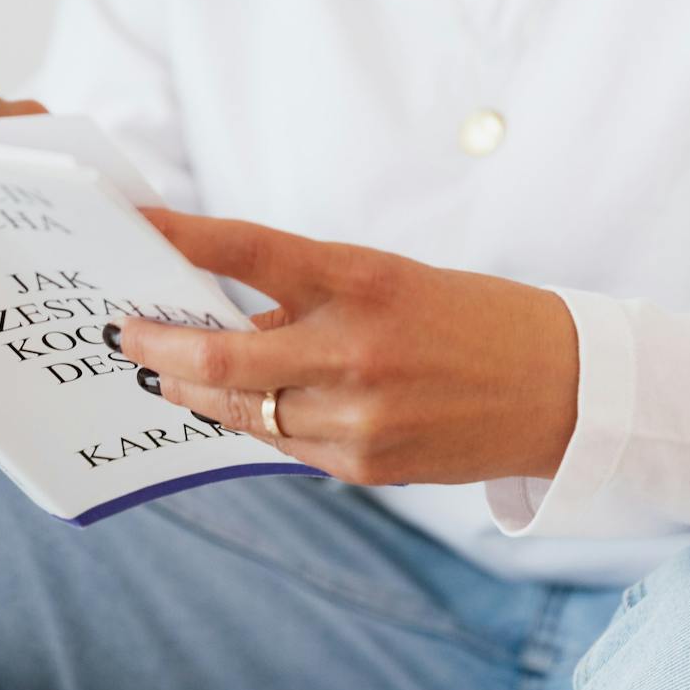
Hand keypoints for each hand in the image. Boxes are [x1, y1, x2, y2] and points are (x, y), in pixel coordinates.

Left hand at [117, 209, 581, 485]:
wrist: (562, 388)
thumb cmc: (470, 319)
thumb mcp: (391, 282)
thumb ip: (310, 301)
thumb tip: (229, 328)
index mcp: (363, 279)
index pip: (250, 249)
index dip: (183, 234)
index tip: (136, 224)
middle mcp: (355, 348)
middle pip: (220, 356)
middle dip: (158, 348)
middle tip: (127, 336)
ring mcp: (359, 415)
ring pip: (244, 411)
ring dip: (199, 393)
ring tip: (171, 376)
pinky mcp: (365, 465)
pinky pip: (285, 444)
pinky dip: (259, 421)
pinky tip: (247, 408)